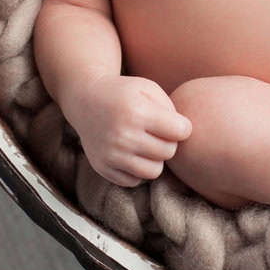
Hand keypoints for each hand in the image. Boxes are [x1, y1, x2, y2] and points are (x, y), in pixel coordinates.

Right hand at [65, 74, 192, 188]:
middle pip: (168, 152)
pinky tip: (132, 154)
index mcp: (137, 112)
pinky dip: (137, 170)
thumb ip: (171, 109)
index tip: (173, 122)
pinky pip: (135, 181)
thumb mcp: (148, 88)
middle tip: (157, 133)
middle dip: (168, 142)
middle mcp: (123, 136)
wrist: (85, 100)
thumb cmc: (124, 93)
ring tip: (147, 145)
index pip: (181, 132)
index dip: (181, 126)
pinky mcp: (103, 167)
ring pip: (154, 172)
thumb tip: (184, 137)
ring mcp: (111, 154)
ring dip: (155, 159)